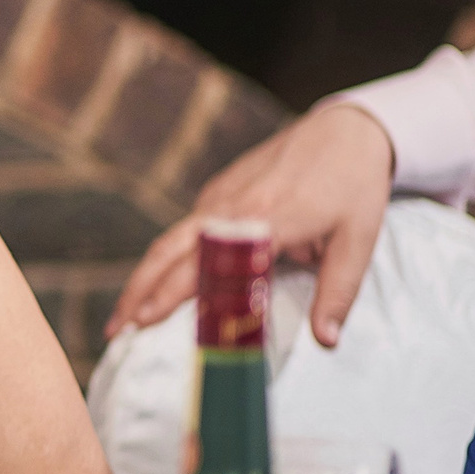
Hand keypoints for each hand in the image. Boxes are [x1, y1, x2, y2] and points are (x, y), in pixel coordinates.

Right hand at [106, 104, 395, 346]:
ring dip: (144, 278)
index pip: (204, 261)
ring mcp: (219, 197)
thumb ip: (338, 293)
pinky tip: (161, 286)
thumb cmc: (354, 188)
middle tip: (116, 330)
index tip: (143, 322)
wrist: (347, 130)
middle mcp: (230, 207)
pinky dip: (166, 260)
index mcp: (263, 219)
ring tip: (127, 315)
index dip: (169, 292)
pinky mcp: (218, 192)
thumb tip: (326, 343)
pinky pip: (186, 230)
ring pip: (169, 241)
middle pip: (167, 251)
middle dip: (136, 291)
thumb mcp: (358, 242)